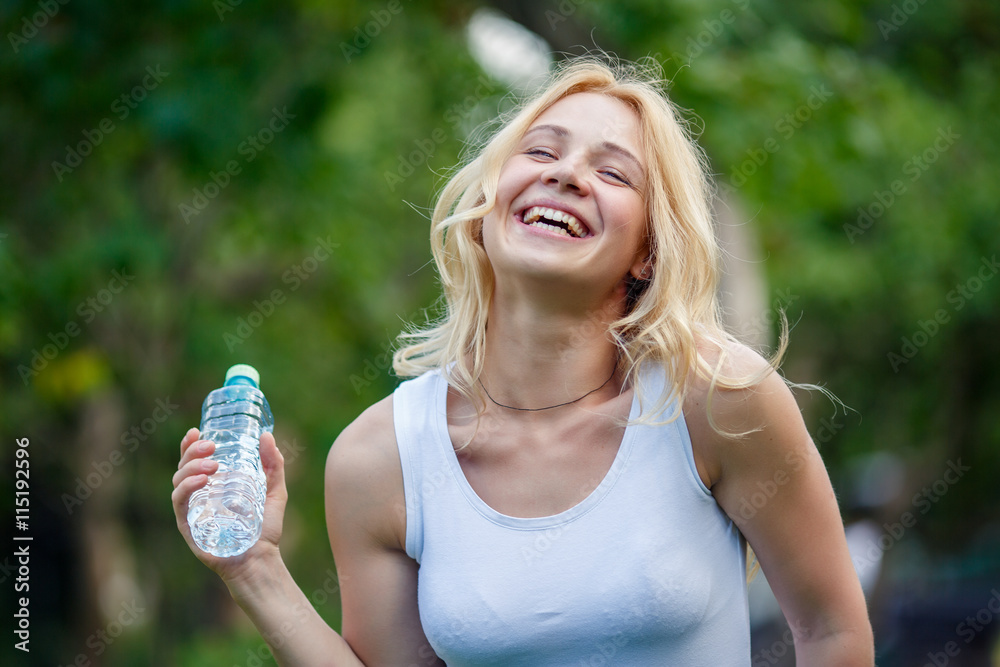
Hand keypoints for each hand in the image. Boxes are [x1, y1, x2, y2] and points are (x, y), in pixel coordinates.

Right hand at [171, 427, 287, 582]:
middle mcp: (199, 495)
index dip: (190, 445)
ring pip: (178, 480)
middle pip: (184, 466)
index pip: (195, 460)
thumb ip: (274, 465)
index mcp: (214, 486)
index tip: (196, 431)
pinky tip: (203, 480)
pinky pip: (179, 502)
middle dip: (192, 451)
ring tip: (213, 465)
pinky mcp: (188, 525)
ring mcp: (192, 510)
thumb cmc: (265, 528)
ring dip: (191, 467)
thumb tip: (266, 435)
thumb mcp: (275, 491)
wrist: (261, 559)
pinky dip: (187, 487)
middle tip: (211, 446)